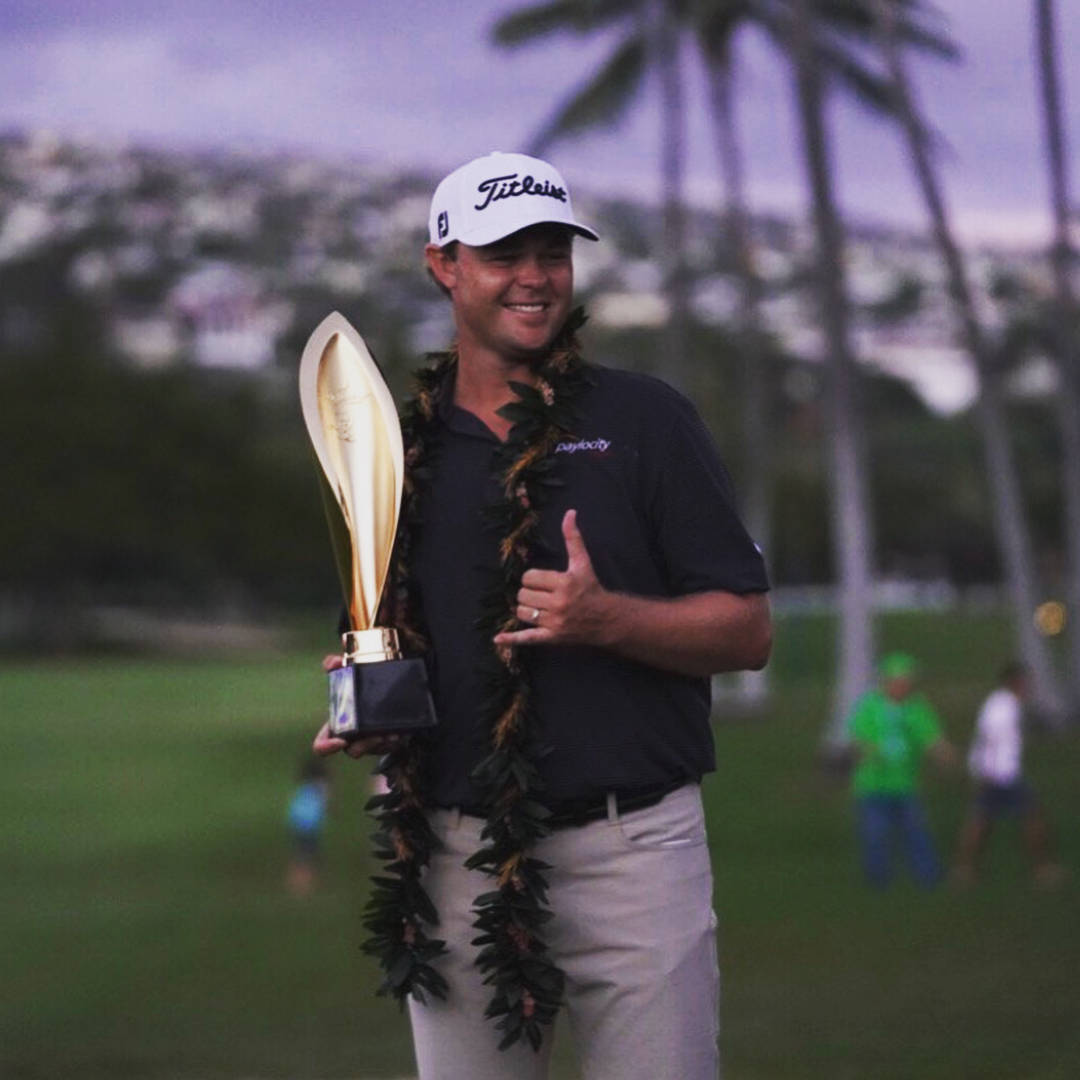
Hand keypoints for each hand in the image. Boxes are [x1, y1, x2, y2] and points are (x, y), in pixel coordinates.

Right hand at [312, 653, 405, 757]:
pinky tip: (402, 731)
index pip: (322, 745)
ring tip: (392, 733)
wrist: (383, 693)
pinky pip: (392, 746)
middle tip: (376, 736)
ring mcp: (370, 743)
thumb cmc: (358, 690)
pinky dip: (396, 739)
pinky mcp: (387, 742)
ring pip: (374, 750)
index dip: (326, 747)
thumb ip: (336, 667)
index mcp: (337, 727)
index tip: (341, 741)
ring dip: (383, 743)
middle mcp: (352, 739)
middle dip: (364, 746)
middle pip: (353, 751)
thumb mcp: (348, 677)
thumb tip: (332, 661)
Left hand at [493, 509, 613, 649]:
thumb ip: (573, 538)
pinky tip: (497, 638)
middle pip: (522, 595)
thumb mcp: (582, 562)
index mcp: (563, 583)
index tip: (544, 582)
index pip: (529, 578)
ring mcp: (554, 622)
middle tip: (542, 595)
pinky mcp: (551, 637)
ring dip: (526, 610)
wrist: (605, 619)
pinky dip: (511, 639)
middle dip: (529, 594)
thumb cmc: (591, 588)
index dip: (533, 578)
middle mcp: (558, 603)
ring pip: (522, 613)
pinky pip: (527, 638)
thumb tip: (569, 513)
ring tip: (539, 608)